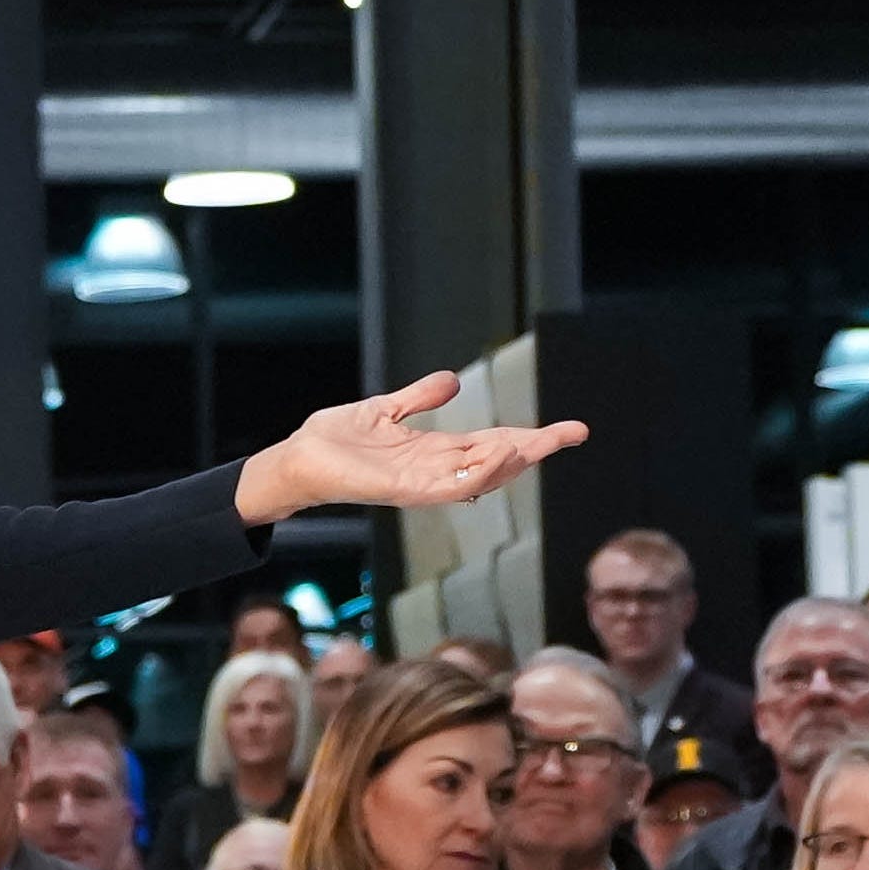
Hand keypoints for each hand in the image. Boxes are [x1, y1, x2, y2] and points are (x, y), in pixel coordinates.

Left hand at [232, 373, 587, 529]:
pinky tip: (493, 455)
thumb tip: (453, 380)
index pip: (493, 443)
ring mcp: (420, 483)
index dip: (531, 437)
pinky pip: (445, 486)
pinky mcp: (400, 489)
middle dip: (535, 450)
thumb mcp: (384, 411)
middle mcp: (434, 471)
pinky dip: (472, 474)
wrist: (296, 460)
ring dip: (507, 462)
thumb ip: (418, 398)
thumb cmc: (334, 442)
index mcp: (435, 452)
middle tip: (572, 433)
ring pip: (477, 477)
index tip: (570, 429)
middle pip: (496, 461)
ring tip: (534, 442)